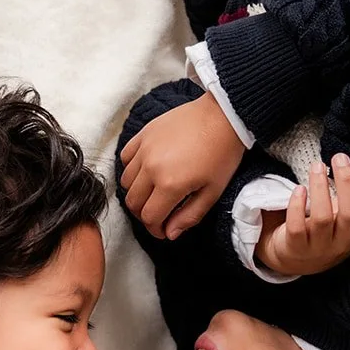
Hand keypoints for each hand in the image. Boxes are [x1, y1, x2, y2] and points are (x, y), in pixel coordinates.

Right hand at [119, 90, 246, 240]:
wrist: (223, 116)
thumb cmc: (222, 154)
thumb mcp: (213, 192)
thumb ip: (189, 216)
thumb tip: (170, 233)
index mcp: (170, 184)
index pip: (149, 217)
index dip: (155, 229)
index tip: (163, 230)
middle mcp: (151, 168)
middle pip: (133, 202)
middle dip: (144, 215)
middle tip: (159, 215)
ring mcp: (144, 149)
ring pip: (126, 182)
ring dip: (137, 193)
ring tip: (153, 193)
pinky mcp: (143, 134)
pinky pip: (126, 158)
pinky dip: (131, 170)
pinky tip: (146, 172)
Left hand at [256, 154, 349, 276]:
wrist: (295, 259)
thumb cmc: (327, 232)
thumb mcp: (347, 219)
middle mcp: (342, 244)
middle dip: (346, 183)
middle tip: (340, 157)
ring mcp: (318, 248)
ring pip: (322, 218)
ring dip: (319, 187)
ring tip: (317, 165)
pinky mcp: (295, 248)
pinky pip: (296, 227)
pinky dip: (297, 206)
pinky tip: (299, 189)